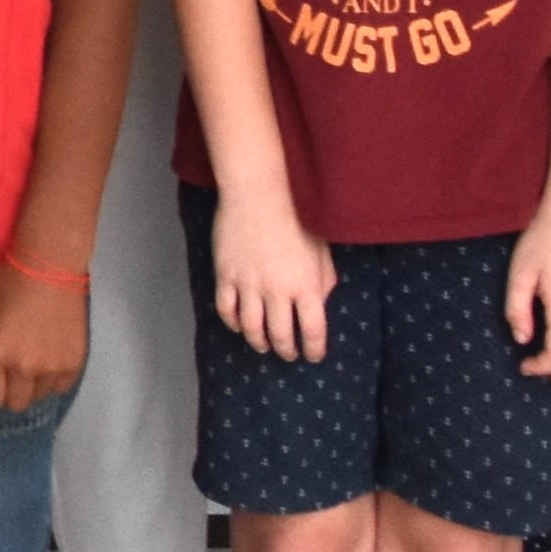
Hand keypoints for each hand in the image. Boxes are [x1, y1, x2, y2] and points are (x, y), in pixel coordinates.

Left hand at [0, 263, 89, 411]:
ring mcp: (52, 368)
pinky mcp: (75, 364)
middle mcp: (24, 367)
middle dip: (8, 392)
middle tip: (10, 372)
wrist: (49, 268)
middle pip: (15, 404)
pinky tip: (48, 359)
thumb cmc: (7, 286)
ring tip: (31, 362)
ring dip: (32, 386)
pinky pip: (60, 388)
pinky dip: (52, 380)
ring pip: (39, 397)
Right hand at [209, 185, 335, 361]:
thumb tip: (319, 305)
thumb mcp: (321, 252)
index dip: (314, 349)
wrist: (259, 196)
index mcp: (307, 285)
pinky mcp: (226, 275)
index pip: (313, 331)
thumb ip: (324, 282)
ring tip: (264, 345)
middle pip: (281, 336)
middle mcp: (278, 291)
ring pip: (252, 328)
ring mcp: (249, 284)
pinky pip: (226, 309)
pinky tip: (239, 326)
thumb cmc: (297, 220)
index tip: (313, 355)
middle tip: (289, 354)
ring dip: (259, 342)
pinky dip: (232, 323)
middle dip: (286, 351)